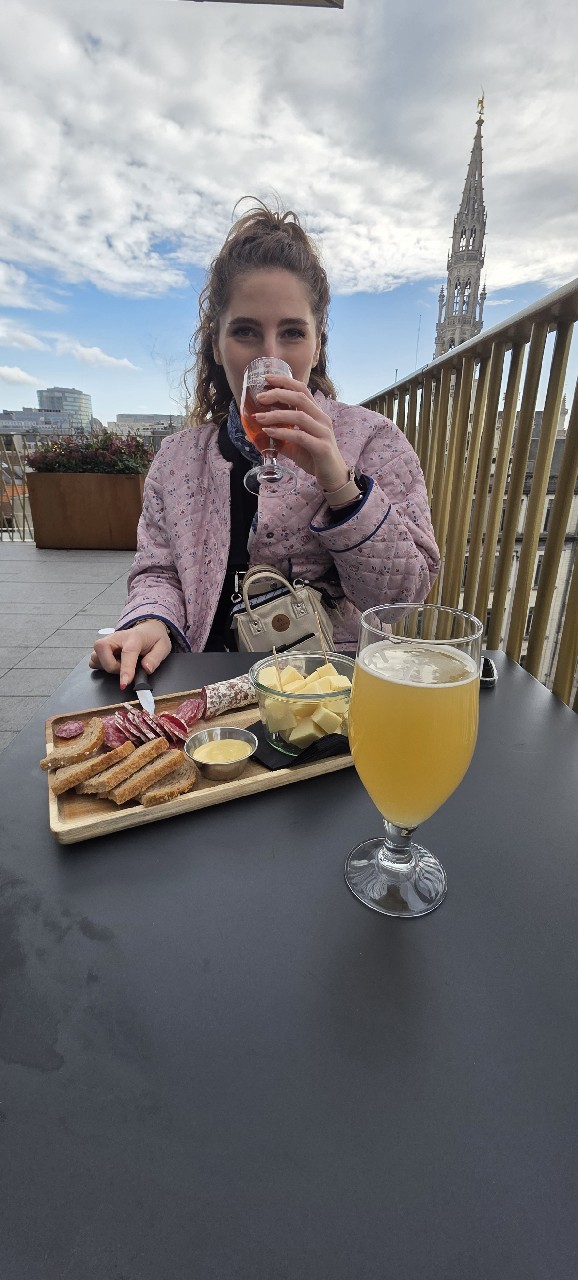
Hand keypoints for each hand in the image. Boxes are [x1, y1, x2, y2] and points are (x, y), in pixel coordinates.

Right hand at [89, 621, 171, 689]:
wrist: (148, 629)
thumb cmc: (154, 639)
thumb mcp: (163, 647)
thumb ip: (155, 658)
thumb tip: (146, 669)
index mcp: (135, 637)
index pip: (127, 652)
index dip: (125, 669)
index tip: (124, 683)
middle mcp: (117, 637)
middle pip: (101, 649)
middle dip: (111, 666)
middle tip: (124, 670)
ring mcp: (108, 641)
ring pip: (95, 655)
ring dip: (105, 666)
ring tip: (120, 666)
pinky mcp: (102, 647)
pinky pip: (94, 660)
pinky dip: (101, 665)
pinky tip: (113, 664)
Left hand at [254, 374, 349, 492]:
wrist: (333, 477)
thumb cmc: (315, 457)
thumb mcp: (296, 443)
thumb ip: (282, 435)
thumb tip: (260, 431)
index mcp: (317, 414)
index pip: (302, 390)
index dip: (285, 381)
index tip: (267, 378)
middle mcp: (322, 419)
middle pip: (300, 398)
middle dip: (278, 394)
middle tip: (260, 397)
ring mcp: (323, 432)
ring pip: (299, 416)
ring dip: (276, 414)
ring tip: (259, 417)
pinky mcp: (322, 447)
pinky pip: (300, 436)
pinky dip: (283, 433)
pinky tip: (269, 432)